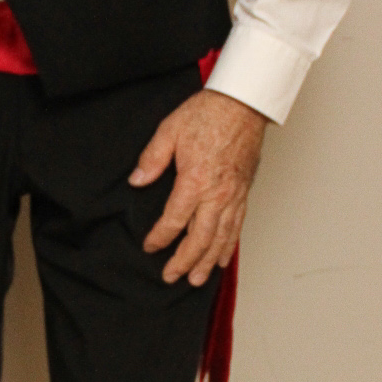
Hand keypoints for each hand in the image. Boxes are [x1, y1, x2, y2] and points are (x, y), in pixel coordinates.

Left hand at [131, 88, 266, 285]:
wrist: (243, 103)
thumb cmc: (209, 113)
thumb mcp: (170, 130)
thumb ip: (152, 159)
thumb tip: (137, 180)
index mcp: (195, 181)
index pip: (174, 220)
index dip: (160, 237)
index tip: (150, 246)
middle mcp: (217, 194)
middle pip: (199, 238)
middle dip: (184, 261)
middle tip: (171, 276)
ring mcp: (233, 195)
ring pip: (221, 238)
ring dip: (207, 261)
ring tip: (196, 279)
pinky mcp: (244, 192)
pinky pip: (237, 226)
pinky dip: (228, 245)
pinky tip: (221, 258)